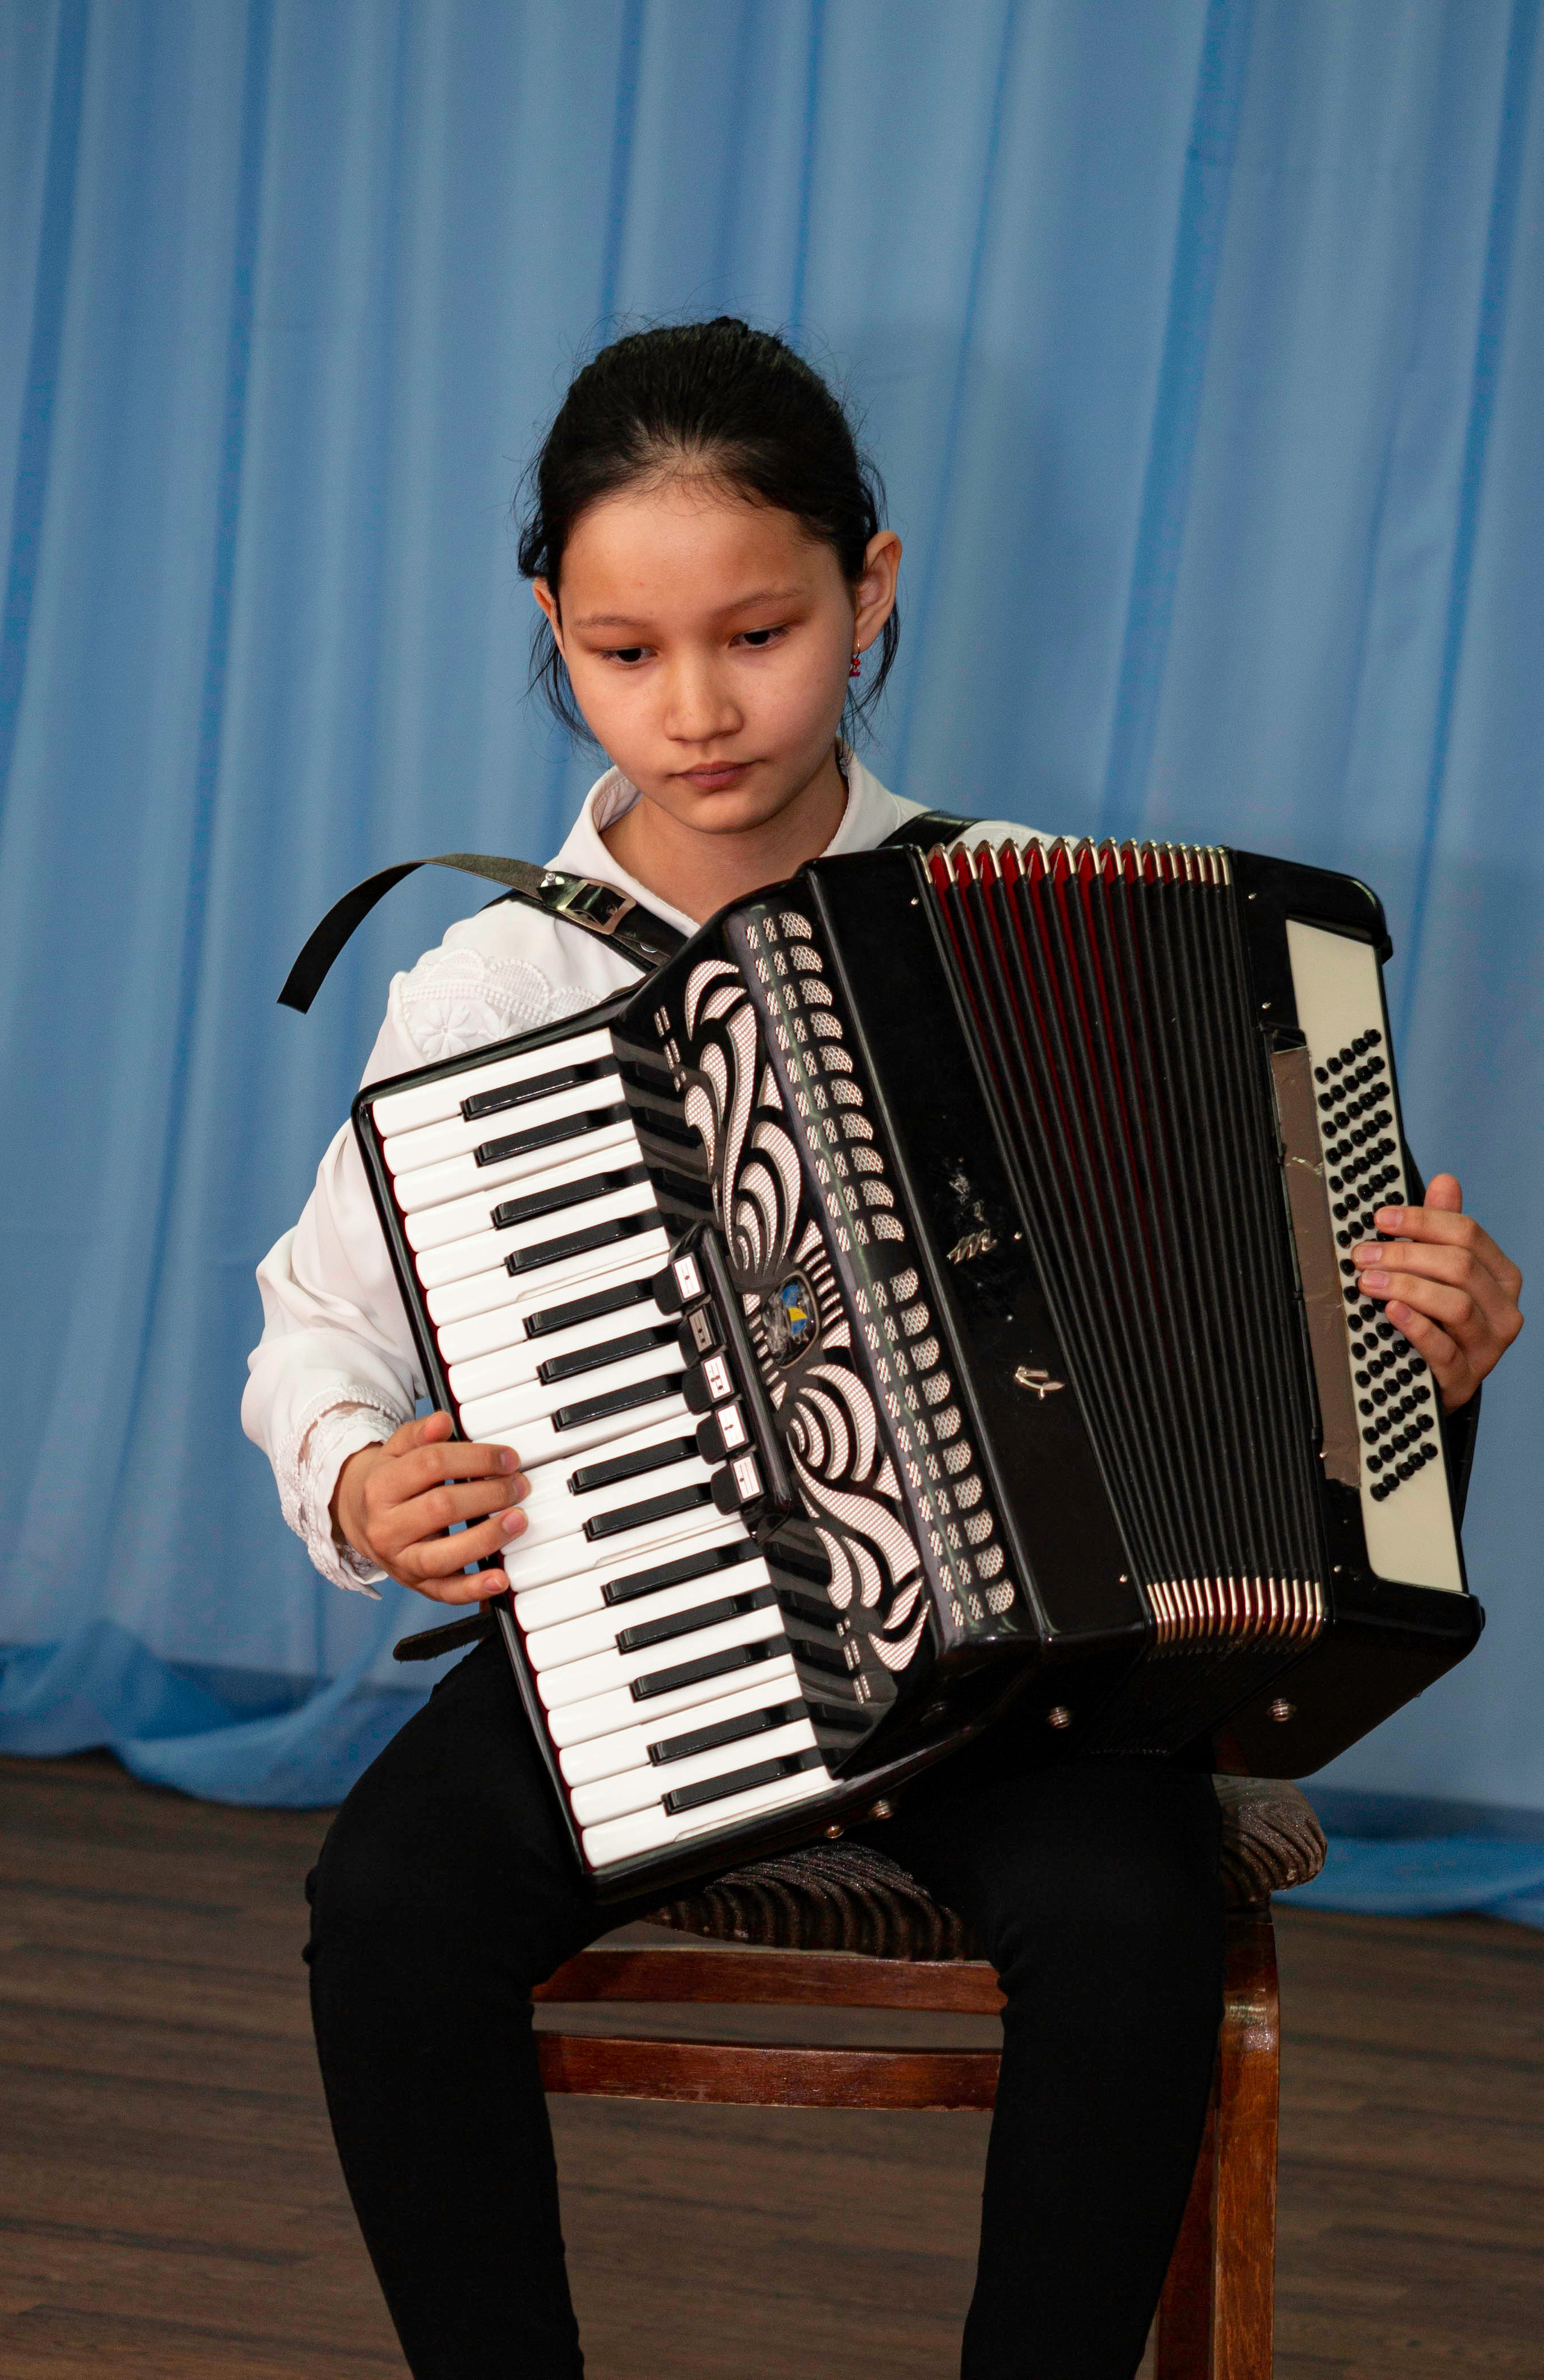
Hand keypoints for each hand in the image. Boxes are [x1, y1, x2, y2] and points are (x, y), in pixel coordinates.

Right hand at [331, 1410, 529, 1601]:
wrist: (359, 1520)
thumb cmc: (390, 1482)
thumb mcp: (396, 1451)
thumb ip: (419, 1434)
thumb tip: (442, 1421)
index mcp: (380, 1486)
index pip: (431, 1464)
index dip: (475, 1458)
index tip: (508, 1458)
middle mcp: (386, 1527)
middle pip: (442, 1507)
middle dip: (488, 1494)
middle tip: (519, 1486)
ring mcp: (401, 1560)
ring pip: (444, 1554)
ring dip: (487, 1538)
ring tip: (518, 1520)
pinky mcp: (417, 1584)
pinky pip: (446, 1593)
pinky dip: (475, 1589)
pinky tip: (500, 1578)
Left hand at [1352, 1174, 1522, 1410]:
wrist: (1439, 1380)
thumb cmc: (1440, 1319)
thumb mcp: (1441, 1272)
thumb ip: (1442, 1229)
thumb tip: (1445, 1181)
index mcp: (1500, 1276)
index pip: (1468, 1234)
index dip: (1422, 1220)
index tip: (1381, 1218)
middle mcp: (1503, 1310)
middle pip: (1459, 1266)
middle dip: (1405, 1254)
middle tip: (1363, 1253)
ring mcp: (1488, 1346)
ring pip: (1455, 1305)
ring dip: (1406, 1286)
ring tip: (1368, 1280)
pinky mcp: (1465, 1378)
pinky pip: (1443, 1349)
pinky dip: (1415, 1326)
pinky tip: (1391, 1311)